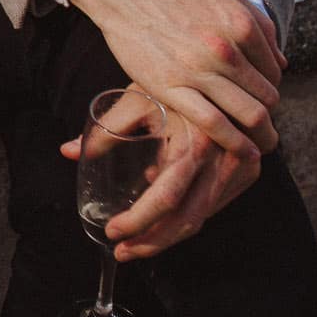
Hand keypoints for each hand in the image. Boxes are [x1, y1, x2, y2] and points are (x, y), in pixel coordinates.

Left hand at [63, 98, 260, 258]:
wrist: (219, 66)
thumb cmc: (172, 79)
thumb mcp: (136, 99)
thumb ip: (103, 130)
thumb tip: (68, 152)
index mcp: (195, 141)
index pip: (166, 197)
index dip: (139, 221)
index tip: (113, 232)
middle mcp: (223, 159)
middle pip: (187, 218)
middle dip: (152, 241)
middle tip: (122, 251)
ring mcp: (241, 167)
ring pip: (202, 217)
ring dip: (168, 236)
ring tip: (136, 246)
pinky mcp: (248, 171)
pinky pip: (214, 204)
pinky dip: (188, 217)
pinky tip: (163, 222)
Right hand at [67, 0, 284, 160]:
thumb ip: (257, 24)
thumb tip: (282, 61)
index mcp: (241, 25)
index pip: (275, 72)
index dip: (271, 88)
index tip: (260, 97)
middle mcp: (225, 50)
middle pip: (267, 97)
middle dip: (269, 114)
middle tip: (261, 124)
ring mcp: (198, 70)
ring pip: (249, 115)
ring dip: (260, 135)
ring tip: (258, 145)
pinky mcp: (169, 87)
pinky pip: (214, 124)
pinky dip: (234, 144)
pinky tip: (241, 151)